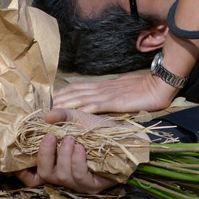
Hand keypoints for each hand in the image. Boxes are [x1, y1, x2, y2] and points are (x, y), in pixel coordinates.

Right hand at [14, 108, 118, 193]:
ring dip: (64, 154)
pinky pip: (79, 176)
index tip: (18, 155)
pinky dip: (77, 160)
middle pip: (44, 173)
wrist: (125, 136)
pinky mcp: (93, 185)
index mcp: (56, 162)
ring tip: (71, 139)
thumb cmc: (99, 129)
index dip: (22, 170)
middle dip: (44, 154)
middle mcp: (64, 175)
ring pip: (61, 175)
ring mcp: (77, 182)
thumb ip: (61, 116)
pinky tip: (81, 148)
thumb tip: (46, 116)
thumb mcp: (78, 118)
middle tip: (50, 137)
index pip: (32, 175)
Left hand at [54, 69, 177, 113]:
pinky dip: (79, 110)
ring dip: (62, 104)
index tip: (47, 99)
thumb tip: (97, 103)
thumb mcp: (122, 93)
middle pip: (73, 93)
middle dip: (57, 99)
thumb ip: (109, 97)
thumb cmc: (142, 90)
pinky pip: (93, 106)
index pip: (77, 88)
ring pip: (79, 98)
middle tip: (40, 106)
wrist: (158, 85)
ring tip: (47, 110)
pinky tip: (69, 113)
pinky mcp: (113, 102)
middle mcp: (101, 89)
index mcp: (102, 87)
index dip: (62, 93)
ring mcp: (106, 95)